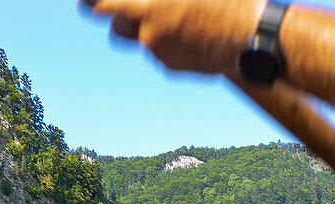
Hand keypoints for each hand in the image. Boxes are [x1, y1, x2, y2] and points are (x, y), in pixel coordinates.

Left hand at [82, 0, 264, 74]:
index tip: (85, 5)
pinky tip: (194, 35)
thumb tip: (144, 3)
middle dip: (122, 21)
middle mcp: (149, 31)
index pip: (104, 6)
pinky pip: (162, 53)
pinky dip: (171, 44)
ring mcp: (160, 53)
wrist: (250, 36)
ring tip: (179, 19)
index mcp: (150, 6)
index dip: (92, 5)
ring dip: (150, 32)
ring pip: (143, 41)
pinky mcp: (173, 67)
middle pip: (118, 30)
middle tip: (135, 13)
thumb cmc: (223, 2)